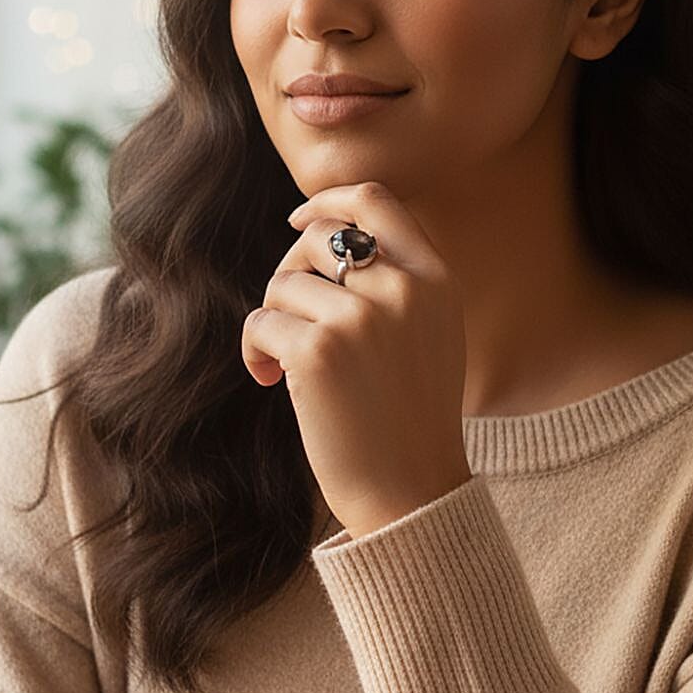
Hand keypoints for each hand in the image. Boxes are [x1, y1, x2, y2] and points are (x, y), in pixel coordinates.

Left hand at [242, 180, 471, 539]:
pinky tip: (270, 378)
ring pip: (285, 284)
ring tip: (289, 363)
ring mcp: (361, 318)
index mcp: (436, 280)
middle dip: (290, 270)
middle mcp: (403, 290)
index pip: (376, 201)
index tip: (297, 220)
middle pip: (320, 238)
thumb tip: (323, 234)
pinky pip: (262, 322)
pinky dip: (255, 349)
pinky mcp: (319, 351)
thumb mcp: (431, 335)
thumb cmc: (411, 418)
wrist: (412, 491)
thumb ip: (398, 282)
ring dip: (276, 321)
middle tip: (289, 316)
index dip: (327, 201)